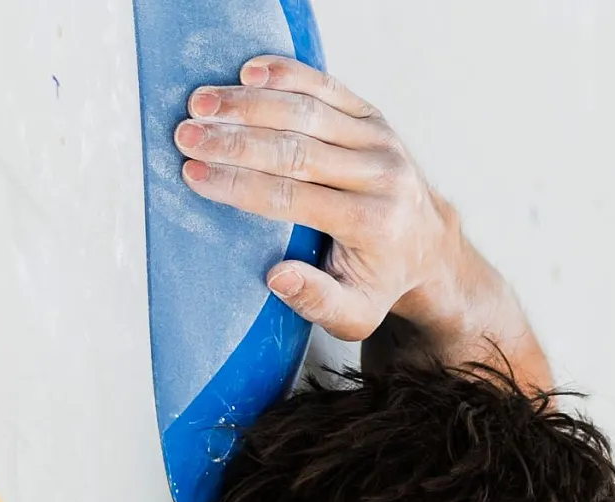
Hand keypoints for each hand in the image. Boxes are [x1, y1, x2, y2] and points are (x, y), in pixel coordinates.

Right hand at [174, 56, 455, 341]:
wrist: (428, 248)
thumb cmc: (380, 282)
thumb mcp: (354, 315)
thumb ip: (316, 300)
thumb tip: (276, 277)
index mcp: (371, 223)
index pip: (292, 198)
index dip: (239, 185)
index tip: (194, 176)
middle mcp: (380, 175)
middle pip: (295, 147)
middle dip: (233, 140)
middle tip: (186, 135)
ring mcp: (379, 139)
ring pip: (306, 110)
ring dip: (248, 103)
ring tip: (201, 103)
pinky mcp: (374, 116)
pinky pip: (326, 86)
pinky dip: (286, 75)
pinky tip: (247, 73)